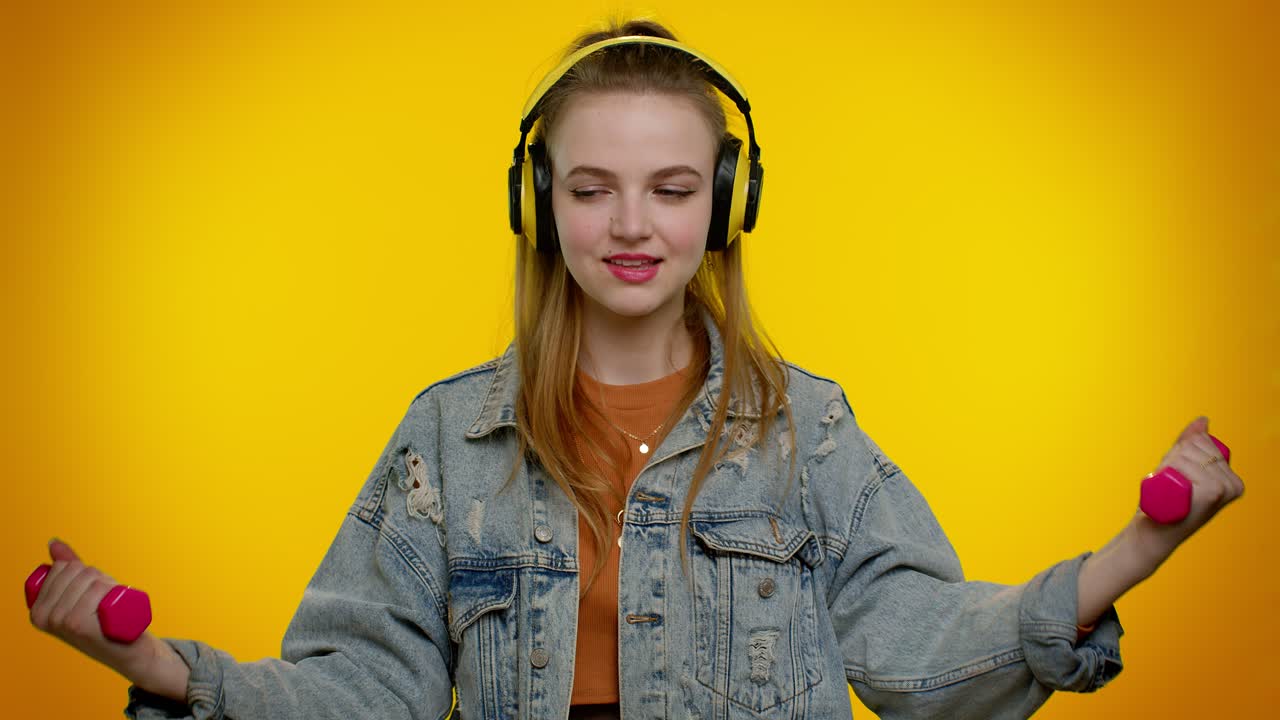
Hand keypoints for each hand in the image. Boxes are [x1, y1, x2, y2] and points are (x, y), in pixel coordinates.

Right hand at [28, 539, 180, 695]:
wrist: (131, 651)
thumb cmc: (107, 620)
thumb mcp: (82, 593)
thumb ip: (65, 568)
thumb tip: (53, 542)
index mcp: (38, 611)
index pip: (64, 567)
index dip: (87, 574)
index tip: (92, 596)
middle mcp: (45, 618)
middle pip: (80, 572)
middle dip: (100, 580)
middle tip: (105, 604)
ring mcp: (61, 623)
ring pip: (92, 580)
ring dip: (110, 587)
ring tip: (111, 609)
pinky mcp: (80, 626)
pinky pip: (98, 589)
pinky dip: (111, 591)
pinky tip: (112, 612)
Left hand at [1128, 416, 1245, 571]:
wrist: (1154, 533)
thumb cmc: (1167, 502)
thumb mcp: (1181, 468)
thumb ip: (1192, 443)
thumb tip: (1203, 420)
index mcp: (1233, 479)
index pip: (1201, 442)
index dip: (1179, 454)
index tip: (1178, 478)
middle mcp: (1233, 484)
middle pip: (1192, 447)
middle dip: (1172, 461)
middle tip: (1171, 487)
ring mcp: (1223, 489)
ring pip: (1184, 455)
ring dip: (1166, 468)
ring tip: (1170, 491)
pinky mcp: (1209, 494)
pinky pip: (1180, 464)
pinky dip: (1167, 471)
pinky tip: (1171, 492)